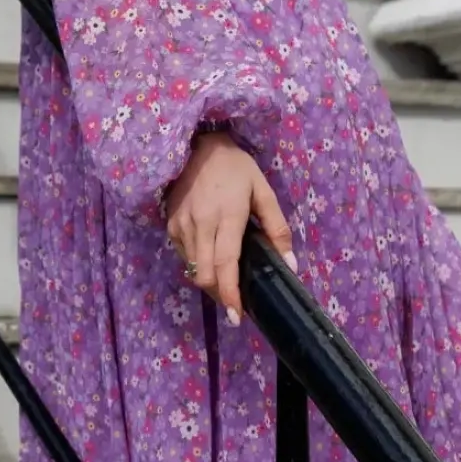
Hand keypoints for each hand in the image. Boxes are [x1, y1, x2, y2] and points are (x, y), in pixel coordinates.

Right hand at [162, 133, 296, 326]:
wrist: (196, 144)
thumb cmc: (235, 167)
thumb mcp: (263, 191)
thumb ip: (277, 229)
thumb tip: (290, 265)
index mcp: (227, 217)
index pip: (226, 265)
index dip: (231, 295)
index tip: (238, 317)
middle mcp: (200, 225)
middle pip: (205, 276)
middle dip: (220, 295)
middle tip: (236, 302)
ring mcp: (181, 225)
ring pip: (193, 269)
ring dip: (210, 281)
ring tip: (226, 281)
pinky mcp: (170, 224)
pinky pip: (184, 256)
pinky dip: (198, 264)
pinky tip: (211, 256)